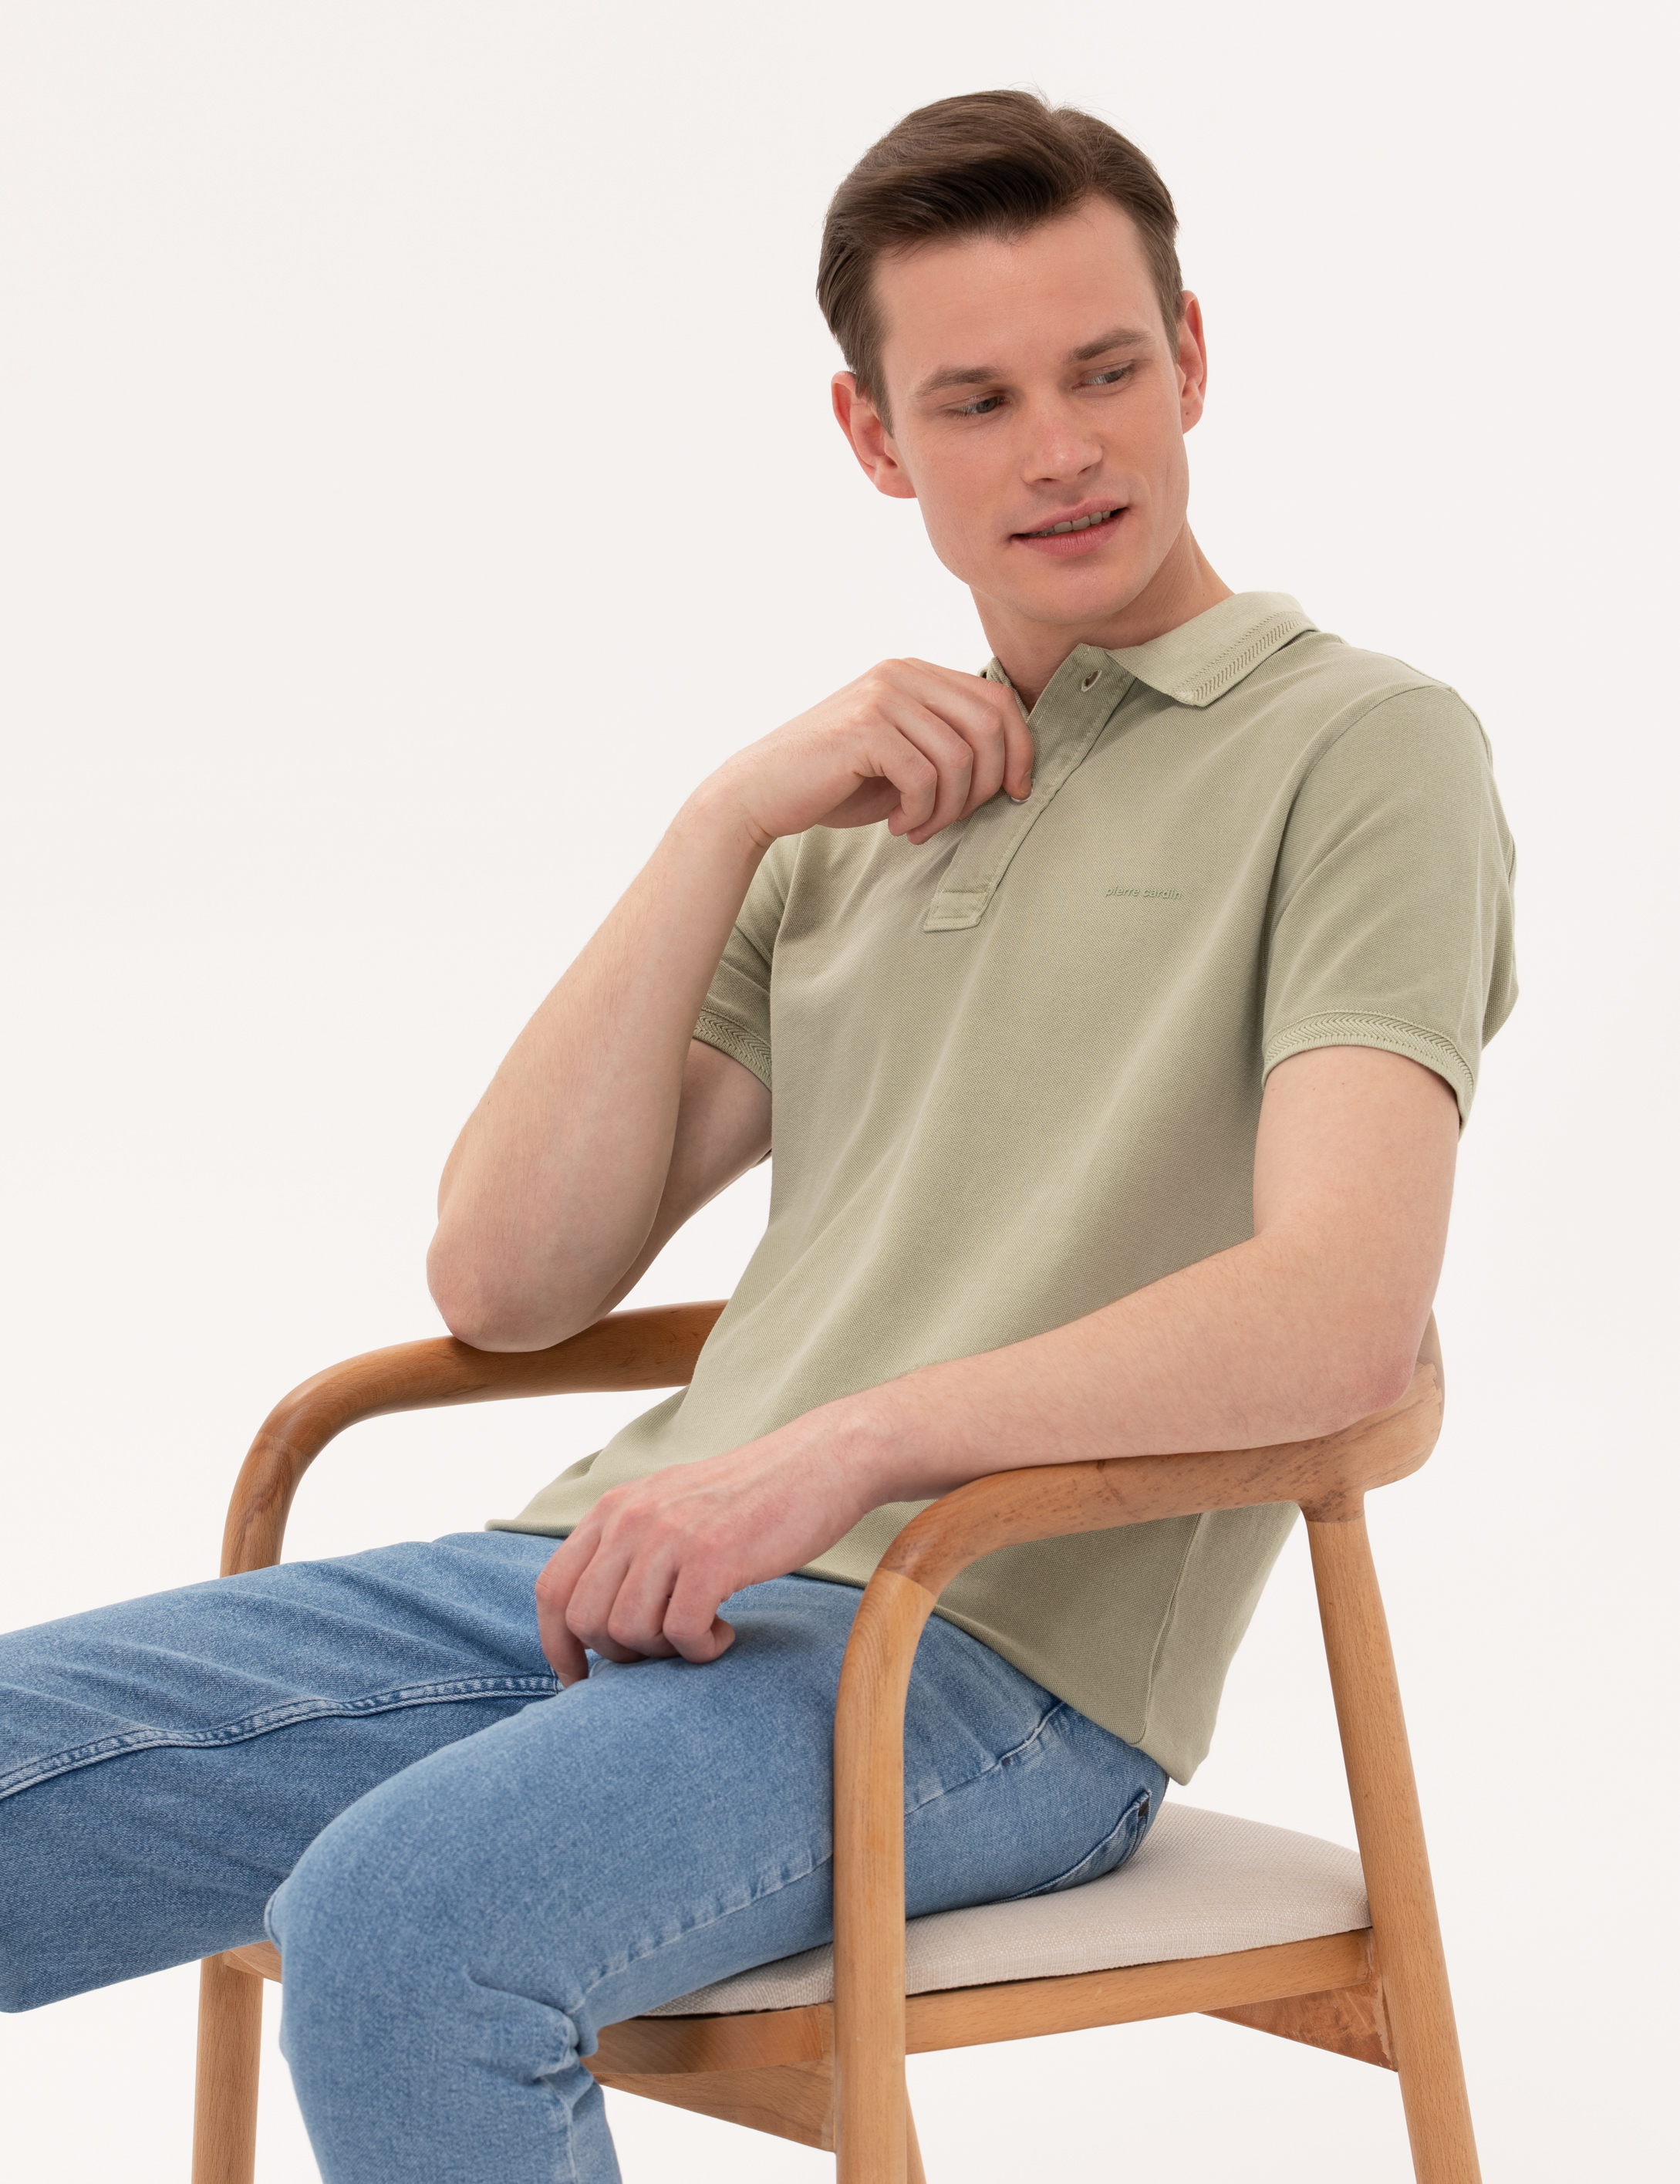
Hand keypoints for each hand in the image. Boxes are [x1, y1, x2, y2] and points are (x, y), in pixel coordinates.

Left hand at [533, 1407, 887, 1684]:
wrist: (822, 1461)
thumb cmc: (751, 1498)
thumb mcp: (672, 1507)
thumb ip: (629, 1547)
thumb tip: (593, 1621)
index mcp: (615, 1508)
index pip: (552, 1589)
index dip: (557, 1645)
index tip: (580, 1679)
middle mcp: (632, 1518)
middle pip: (584, 1620)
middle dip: (619, 1654)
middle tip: (664, 1648)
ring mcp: (671, 1536)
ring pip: (628, 1632)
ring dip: (663, 1652)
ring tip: (700, 1632)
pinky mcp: (714, 1556)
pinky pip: (681, 1633)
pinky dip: (701, 1650)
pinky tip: (725, 1632)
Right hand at [709, 659, 1034, 850]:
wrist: (761, 793)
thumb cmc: (835, 783)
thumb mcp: (903, 757)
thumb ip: (948, 748)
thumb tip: (1014, 769)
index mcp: (916, 673)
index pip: (997, 700)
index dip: (1022, 750)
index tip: (1016, 794)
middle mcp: (902, 673)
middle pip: (990, 724)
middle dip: (988, 783)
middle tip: (957, 819)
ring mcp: (883, 696)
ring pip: (960, 757)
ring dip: (950, 807)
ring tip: (922, 827)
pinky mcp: (865, 728)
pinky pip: (925, 777)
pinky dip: (922, 812)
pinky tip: (900, 825)